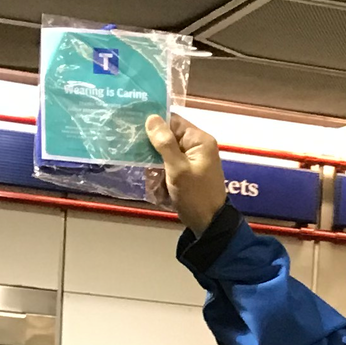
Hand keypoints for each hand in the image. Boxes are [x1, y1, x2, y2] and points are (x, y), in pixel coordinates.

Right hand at [144, 112, 228, 234]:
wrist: (209, 226)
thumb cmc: (195, 197)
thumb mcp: (178, 169)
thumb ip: (164, 143)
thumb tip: (151, 118)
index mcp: (199, 140)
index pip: (172, 121)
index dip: (154, 125)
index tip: (136, 132)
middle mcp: (197, 146)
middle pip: (167, 138)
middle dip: (154, 154)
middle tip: (148, 167)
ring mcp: (192, 161)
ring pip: (165, 155)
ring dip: (157, 170)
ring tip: (158, 185)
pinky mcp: (187, 174)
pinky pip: (169, 169)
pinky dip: (162, 179)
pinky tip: (161, 191)